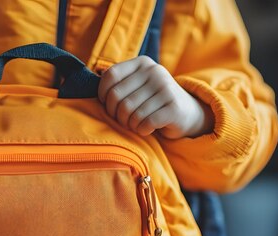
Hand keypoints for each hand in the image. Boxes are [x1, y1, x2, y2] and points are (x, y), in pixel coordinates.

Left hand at [98, 56, 213, 138]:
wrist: (186, 112)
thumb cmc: (152, 101)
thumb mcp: (137, 85)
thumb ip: (118, 83)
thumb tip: (91, 88)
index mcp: (142, 63)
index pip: (110, 76)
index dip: (102, 95)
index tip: (107, 105)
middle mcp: (155, 71)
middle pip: (117, 97)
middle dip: (115, 114)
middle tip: (123, 120)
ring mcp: (166, 88)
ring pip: (130, 112)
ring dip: (129, 124)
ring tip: (136, 124)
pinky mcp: (174, 107)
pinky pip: (145, 123)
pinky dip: (142, 130)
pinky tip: (147, 128)